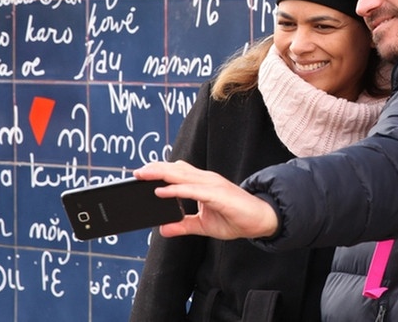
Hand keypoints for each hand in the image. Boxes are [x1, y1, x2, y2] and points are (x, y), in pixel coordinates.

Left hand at [134, 161, 278, 239]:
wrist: (261, 220)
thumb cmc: (235, 218)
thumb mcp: (203, 225)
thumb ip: (184, 225)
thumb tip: (163, 229)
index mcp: (203, 184)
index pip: (177, 172)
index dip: (159, 171)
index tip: (141, 173)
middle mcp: (206, 180)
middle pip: (176, 169)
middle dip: (155, 169)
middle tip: (136, 172)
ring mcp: (211, 185)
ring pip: (181, 175)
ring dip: (161, 174)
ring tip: (143, 175)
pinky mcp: (217, 194)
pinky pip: (191, 190)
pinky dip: (175, 190)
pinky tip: (161, 191)